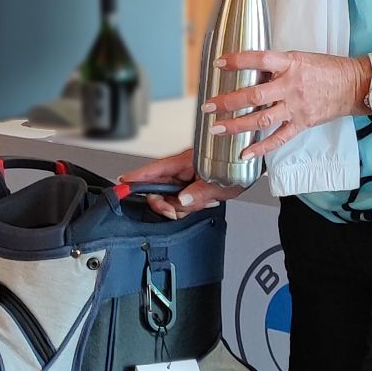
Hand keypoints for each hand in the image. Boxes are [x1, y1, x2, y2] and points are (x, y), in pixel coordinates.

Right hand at [117, 149, 245, 219]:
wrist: (248, 166)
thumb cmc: (237, 167)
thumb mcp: (221, 183)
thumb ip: (200, 192)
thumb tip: (182, 200)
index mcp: (185, 161)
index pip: (155, 169)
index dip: (137, 176)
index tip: (123, 182)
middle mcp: (181, 169)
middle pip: (157, 188)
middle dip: (164, 203)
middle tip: (172, 210)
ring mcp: (184, 178)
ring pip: (168, 198)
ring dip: (180, 206)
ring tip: (200, 202)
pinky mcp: (188, 186)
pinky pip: (179, 200)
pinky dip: (188, 206)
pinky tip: (202, 202)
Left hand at [204, 50, 370, 159]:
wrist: (354, 85)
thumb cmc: (327, 69)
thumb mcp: (300, 58)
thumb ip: (277, 65)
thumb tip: (250, 70)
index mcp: (290, 64)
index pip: (259, 59)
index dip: (237, 61)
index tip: (219, 63)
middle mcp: (291, 86)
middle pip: (254, 96)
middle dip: (227, 102)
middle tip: (207, 107)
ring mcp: (296, 107)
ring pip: (262, 119)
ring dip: (236, 126)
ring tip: (216, 129)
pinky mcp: (302, 123)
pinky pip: (279, 138)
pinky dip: (261, 148)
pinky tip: (244, 153)